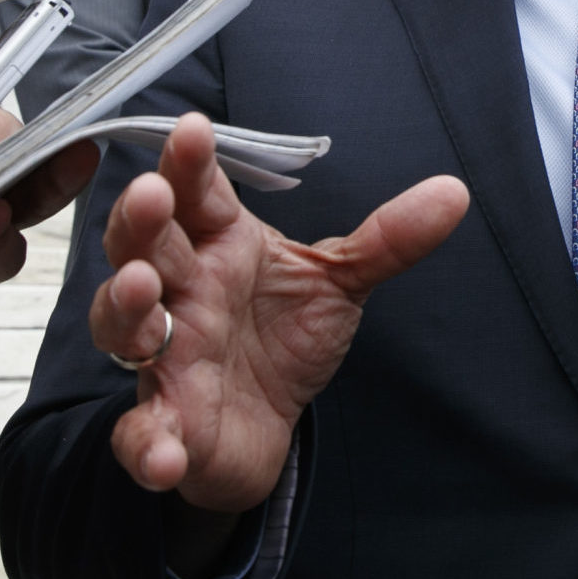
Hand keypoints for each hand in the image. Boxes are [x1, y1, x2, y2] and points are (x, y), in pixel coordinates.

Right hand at [92, 114, 467, 514]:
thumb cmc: (285, 337)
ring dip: (124, 307)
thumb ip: (388, 239)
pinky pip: (142, 431)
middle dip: (140, 221)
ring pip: (122, 325)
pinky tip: (162, 450)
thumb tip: (455, 191)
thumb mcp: (340, 282)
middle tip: (150, 195)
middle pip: (142, 247)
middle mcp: (180, 293)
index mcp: (217, 245)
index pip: (196, 193)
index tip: (193, 128)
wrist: (269, 427)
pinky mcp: (164, 424)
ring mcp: (164, 358)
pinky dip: (146, 441)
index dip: (188, 162)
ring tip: (143, 290)